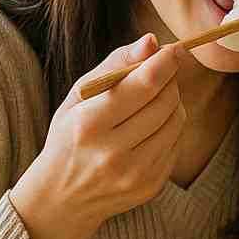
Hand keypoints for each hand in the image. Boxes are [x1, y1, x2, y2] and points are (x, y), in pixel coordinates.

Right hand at [8, 34, 185, 238]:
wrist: (62, 196)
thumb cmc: (70, 136)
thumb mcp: (78, 97)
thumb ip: (114, 66)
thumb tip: (152, 41)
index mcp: (88, 125)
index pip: (143, 86)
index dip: (165, 63)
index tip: (174, 50)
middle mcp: (112, 152)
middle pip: (166, 102)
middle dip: (169, 81)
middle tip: (160, 73)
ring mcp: (135, 173)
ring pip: (177, 121)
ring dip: (173, 103)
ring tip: (152, 100)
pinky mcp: (151, 185)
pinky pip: (177, 143)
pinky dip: (171, 127)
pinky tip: (150, 127)